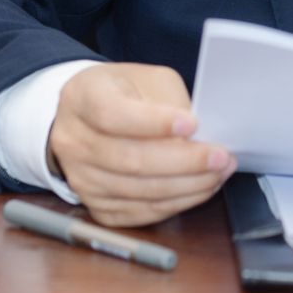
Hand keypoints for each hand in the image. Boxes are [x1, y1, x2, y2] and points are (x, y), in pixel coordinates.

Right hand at [47, 62, 234, 227]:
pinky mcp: (96, 205)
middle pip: (129, 159)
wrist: (92, 120)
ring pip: (137, 190)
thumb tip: (199, 137)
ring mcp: (80, 178)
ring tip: (218, 173)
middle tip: (220, 156)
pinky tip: (199, 189)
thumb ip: (169, 102)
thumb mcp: (146, 80)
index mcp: (82, 97)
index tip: (192, 124)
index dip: (154, 122)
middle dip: (183, 161)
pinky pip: (139, 212)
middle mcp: (72, 140)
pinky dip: (175, 203)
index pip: (112, 114)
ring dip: (186, 185)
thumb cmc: (126, 94)